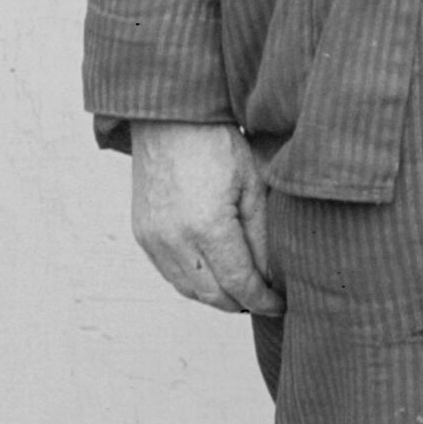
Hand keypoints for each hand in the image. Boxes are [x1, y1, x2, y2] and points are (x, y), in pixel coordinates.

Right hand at [128, 120, 279, 314]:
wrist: (168, 118)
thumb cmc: (215, 143)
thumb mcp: (253, 185)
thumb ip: (261, 236)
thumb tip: (268, 276)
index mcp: (208, 226)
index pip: (240, 284)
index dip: (263, 301)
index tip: (280, 305)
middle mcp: (175, 239)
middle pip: (214, 296)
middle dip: (242, 303)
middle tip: (265, 300)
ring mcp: (154, 239)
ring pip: (189, 291)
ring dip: (217, 296)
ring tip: (242, 290)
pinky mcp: (142, 234)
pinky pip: (169, 274)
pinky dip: (193, 282)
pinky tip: (213, 273)